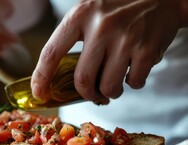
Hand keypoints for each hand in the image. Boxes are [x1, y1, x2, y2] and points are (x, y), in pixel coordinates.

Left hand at [31, 0, 180, 102]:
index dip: (42, 78)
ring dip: (110, 91)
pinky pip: (134, 83)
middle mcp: (101, 27)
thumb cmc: (119, 8)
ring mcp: (126, 39)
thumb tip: (56, 79)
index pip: (51, 52)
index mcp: (80, 15)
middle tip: (91, 92)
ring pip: (108, 87)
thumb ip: (74, 38)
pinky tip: (135, 67)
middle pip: (82, 79)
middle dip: (86, 93)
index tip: (40, 93)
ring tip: (115, 79)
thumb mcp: (91, 12)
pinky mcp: (147, 50)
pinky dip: (133, 82)